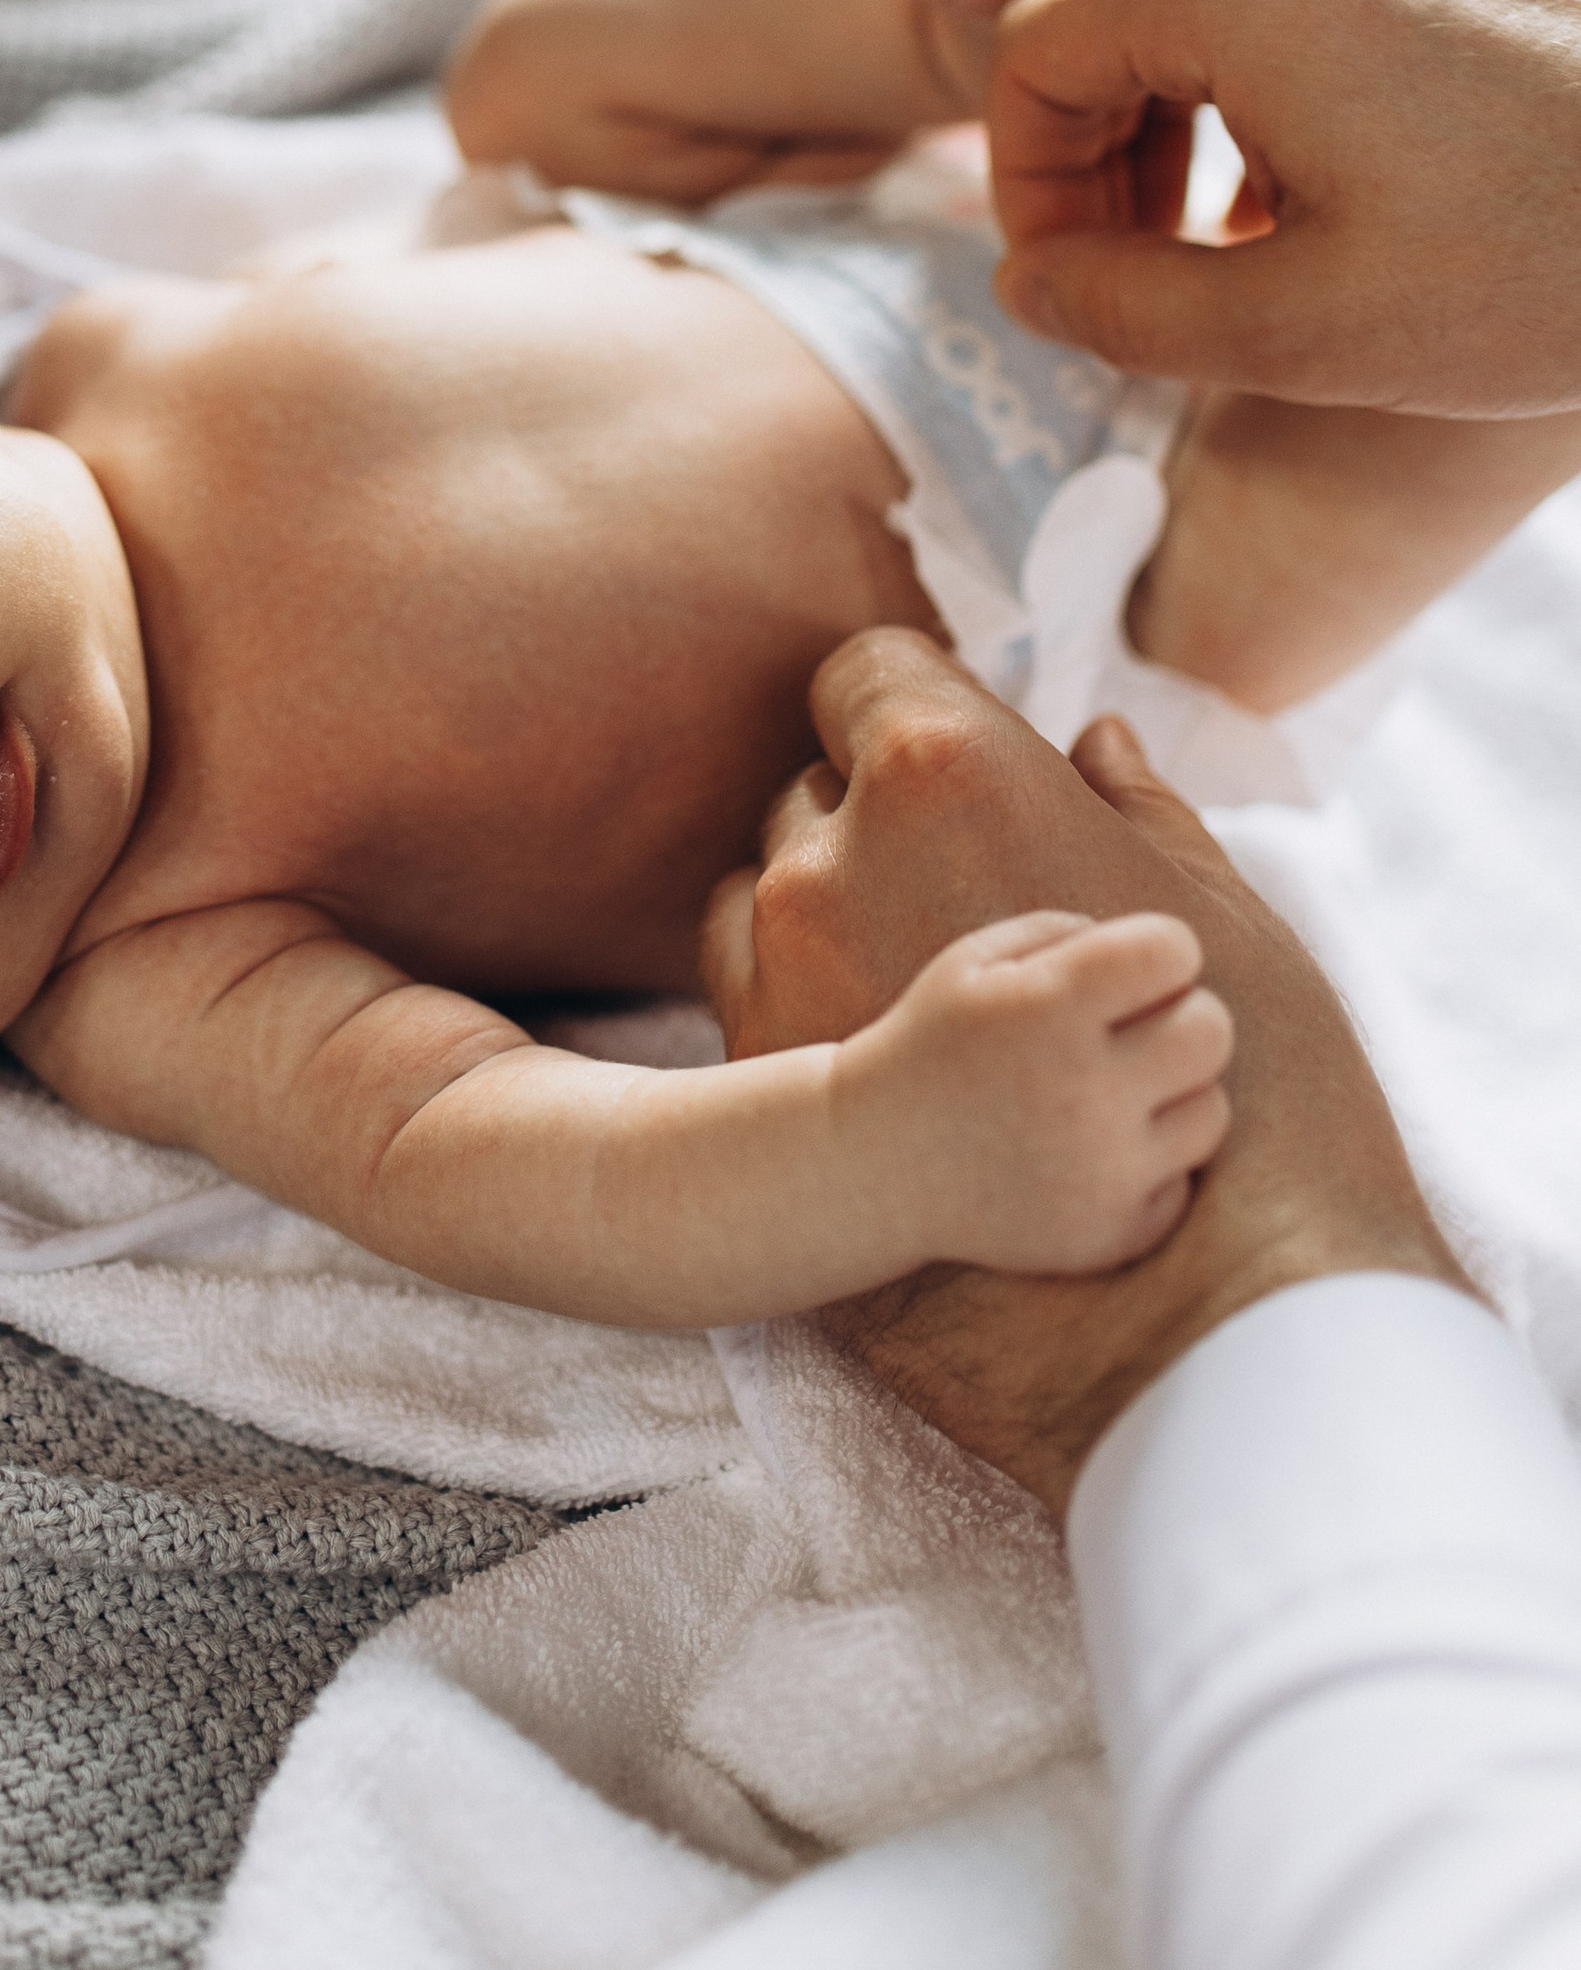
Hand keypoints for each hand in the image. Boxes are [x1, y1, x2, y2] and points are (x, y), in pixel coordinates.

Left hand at [734, 630, 1462, 1511]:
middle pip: (816, 782)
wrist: (1168, 1301)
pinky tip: (888, 1047)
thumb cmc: (1221, 1082)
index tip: (956, 753)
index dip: (913, 702)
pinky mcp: (755, 1065)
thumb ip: (1136, 809)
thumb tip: (1090, 742)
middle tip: (965, 891)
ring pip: (772, 885)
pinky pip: (748, 983)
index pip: (867, 668)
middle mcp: (834, 848)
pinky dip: (802, 994)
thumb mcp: (1213, 914)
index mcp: (944, 771)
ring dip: (832, 907)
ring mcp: (780, 961)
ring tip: (929, 983)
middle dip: (877, 816)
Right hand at [837, 906, 1231, 1277]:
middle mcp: (1083, 1091)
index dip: (1156, 953)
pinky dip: (1150, 1165)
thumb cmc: (935, 1045)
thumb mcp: (975, 959)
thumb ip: (1071, 933)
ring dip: (1173, 1094)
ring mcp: (1101, 1173)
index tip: (1123, 973)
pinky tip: (1094, 1153)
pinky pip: (1184, 1183)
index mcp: (1047, 1006)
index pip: (1174, 951)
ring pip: (1212, 1111)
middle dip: (1181, 1018)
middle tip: (1132, 1032)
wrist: (874, 1165)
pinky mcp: (1110, 1235)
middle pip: (1212, 1030)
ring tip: (1114, 1094)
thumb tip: (1165, 955)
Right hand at [986, 0, 1580, 414]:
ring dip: (1177, 122)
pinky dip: (1268, 85)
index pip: (1034, 48)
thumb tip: (1028, 289)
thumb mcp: (1307, 330)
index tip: (1069, 287)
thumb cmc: (1554, 262)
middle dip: (1093, 151)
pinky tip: (1328, 199)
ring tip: (1224, 253)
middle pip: (1111, 5)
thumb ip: (1127, 312)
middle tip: (1128, 281)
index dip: (1024, 183)